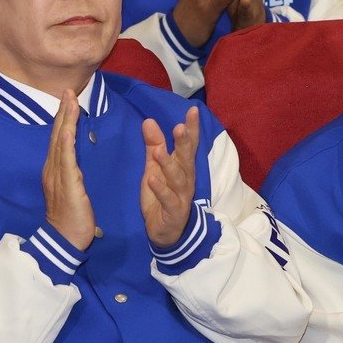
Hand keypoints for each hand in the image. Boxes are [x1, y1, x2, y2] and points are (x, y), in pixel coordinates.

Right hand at [42, 90, 94, 250]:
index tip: (68, 99)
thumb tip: (76, 162)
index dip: (64, 118)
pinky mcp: (66, 183)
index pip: (59, 138)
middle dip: (63, 112)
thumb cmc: (71, 218)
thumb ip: (72, 174)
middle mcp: (52, 168)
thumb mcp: (72, 190)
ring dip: (65, 120)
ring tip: (70, 101)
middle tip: (67, 90)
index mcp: (55, 170)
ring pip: (61, 142)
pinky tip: (68, 129)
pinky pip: (65, 159)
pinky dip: (66, 142)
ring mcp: (57, 175)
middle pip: (57, 134)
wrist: (64, 239)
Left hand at [140, 106, 199, 248]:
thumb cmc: (161, 195)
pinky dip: (160, 189)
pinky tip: (152, 179)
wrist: (164, 232)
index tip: (193, 110)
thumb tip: (149, 121)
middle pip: (187, 159)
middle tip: (181, 127)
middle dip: (185, 143)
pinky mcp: (173, 212)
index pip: (189, 144)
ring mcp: (181, 196)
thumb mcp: (154, 167)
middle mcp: (186, 179)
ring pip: (178, 178)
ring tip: (159, 151)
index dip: (192, 128)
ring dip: (169, 164)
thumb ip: (154, 145)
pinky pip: (167, 199)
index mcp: (182, 167)